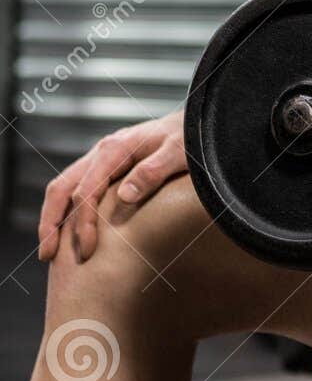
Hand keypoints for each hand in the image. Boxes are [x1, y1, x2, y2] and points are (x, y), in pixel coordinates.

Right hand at [37, 109, 186, 262]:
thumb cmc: (191, 139)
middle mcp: (102, 152)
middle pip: (62, 187)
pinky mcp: (107, 167)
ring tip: (48, 251)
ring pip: (63, 187)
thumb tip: (124, 196)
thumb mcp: (179, 153)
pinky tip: (67, 232)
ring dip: (52, 218)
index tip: (86, 251)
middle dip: (50, 222)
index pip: (87, 190)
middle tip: (47, 257)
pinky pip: (76, 188)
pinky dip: (65, 211)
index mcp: (116, 148)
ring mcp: (102, 159)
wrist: (195, 123)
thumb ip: (153, 171)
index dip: (82, 222)